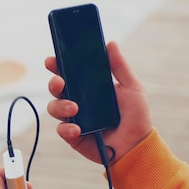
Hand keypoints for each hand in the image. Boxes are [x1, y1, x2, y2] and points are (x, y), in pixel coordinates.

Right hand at [45, 41, 151, 164]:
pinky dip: (67, 129)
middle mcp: (78, 101)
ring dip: (60, 106)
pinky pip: (61, 130)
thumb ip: (119, 66)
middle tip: (60, 82)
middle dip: (54, 83)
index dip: (57, 66)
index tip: (52, 60)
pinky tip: (77, 129)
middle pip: (56, 89)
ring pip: (54, 108)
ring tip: (74, 109)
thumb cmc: (136, 116)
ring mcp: (74, 119)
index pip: (69, 73)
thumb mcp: (132, 87)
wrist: (137, 145)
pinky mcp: (73, 136)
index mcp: (89, 88)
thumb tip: (110, 43)